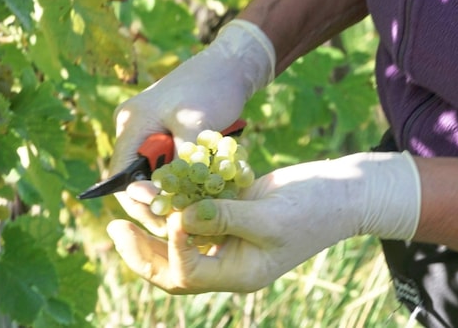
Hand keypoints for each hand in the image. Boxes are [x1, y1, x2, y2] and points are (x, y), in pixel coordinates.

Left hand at [106, 151, 421, 292]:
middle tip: (113, 228)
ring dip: (153, 217)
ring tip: (129, 197)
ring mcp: (229, 236)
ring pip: (178, 235)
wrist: (344, 191)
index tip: (174, 216)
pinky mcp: (232, 211)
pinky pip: (195, 210)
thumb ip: (224, 218)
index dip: (172, 248)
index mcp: (238, 273)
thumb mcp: (271, 217)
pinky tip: (159, 183)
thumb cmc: (315, 209)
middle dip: (142, 247)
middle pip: (172, 264)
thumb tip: (179, 220)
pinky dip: (176, 199)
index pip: (188, 273)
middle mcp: (228, 259)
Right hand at [109, 20, 274, 236]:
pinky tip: (202, 193)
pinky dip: (185, 179)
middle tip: (179, 225)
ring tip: (193, 211)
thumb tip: (171, 197)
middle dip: (158, 202)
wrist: (232, 65)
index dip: (139, 202)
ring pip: (156, 174)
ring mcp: (152, 131)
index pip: (122, 176)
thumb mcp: (196, 124)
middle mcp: (135, 128)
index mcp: (132, 123)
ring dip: (174, 191)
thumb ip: (181, 159)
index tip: (164, 217)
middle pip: (137, 179)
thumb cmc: (212, 87)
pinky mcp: (170, 134)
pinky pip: (171, 165)